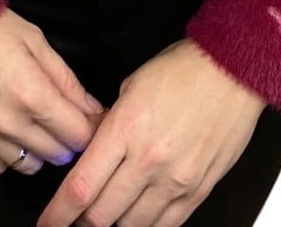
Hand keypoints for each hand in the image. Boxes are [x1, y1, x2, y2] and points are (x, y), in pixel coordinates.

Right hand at [0, 6, 106, 175]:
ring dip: (39, 150)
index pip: (77, 134)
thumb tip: (92, 109)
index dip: (90, 128)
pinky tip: (9, 132)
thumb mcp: (35, 41)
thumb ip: (66, 80)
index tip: (90, 120)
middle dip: (67, 138)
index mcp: (31, 93)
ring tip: (35, 125)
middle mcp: (8, 123)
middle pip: (56, 154)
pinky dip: (9, 155)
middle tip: (63, 119)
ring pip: (28, 165)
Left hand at [35, 37, 266, 226]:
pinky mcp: (199, 189)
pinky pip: (167, 225)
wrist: (233, 71)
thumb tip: (91, 150)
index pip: (81, 186)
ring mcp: (176, 179)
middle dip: (81, 222)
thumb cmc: (183, 70)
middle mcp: (149, 160)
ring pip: (132, 225)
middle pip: (101, 214)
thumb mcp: (131, 86)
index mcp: (126, 128)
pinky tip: (136, 221)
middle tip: (73, 220)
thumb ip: (108, 123)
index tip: (47, 223)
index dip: (58, 213)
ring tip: (104, 217)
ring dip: (113, 225)